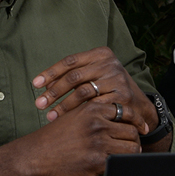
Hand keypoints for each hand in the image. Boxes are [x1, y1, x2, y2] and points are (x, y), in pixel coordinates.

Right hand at [0, 100, 141, 175]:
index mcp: (93, 108)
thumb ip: (94, 115)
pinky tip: (114, 164)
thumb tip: (117, 119)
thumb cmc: (53, 137)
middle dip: (134, 138)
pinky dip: (121, 163)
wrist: (34, 154)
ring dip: (131, 152)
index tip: (142, 128)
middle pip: (131, 130)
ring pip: (131, 147)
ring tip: (125, 155)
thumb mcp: (74, 116)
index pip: (126, 111)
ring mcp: (98, 142)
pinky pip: (120, 161)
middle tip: (133, 145)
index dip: (137, 120)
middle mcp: (98, 123)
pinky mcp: (97, 161)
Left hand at [31, 46, 156, 135]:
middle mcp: (110, 63)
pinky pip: (94, 106)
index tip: (35, 84)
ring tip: (50, 116)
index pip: (70, 61)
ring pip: (82, 92)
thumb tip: (43, 85)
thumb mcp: (94, 76)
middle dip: (54, 91)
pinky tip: (69, 121)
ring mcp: (117, 80)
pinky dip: (79, 114)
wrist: (139, 106)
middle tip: (39, 104)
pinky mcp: (122, 97)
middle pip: (74, 76)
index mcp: (101, 54)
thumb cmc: (109, 89)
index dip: (51, 72)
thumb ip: (74, 77)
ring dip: (64, 105)